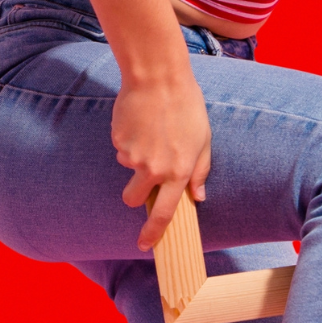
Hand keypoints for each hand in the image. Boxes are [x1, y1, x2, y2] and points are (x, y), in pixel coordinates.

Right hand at [112, 73, 212, 251]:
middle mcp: (154, 169)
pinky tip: (141, 119)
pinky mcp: (118, 141)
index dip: (153, 233)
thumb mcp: (203, 139)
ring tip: (152, 129)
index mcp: (178, 172)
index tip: (145, 245)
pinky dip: (129, 138)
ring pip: (126, 167)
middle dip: (134, 193)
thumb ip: (200, 171)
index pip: (164, 214)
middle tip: (144, 170)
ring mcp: (133, 155)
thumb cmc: (186, 106)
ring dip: (135, 156)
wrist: (158, 78)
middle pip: (133, 198)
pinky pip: (121, 147)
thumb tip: (198, 197)